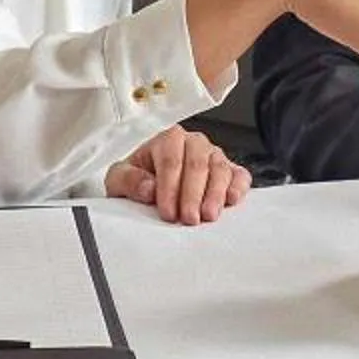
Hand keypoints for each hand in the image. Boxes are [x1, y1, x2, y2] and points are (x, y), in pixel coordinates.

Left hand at [105, 127, 250, 225]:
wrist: (149, 184)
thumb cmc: (138, 179)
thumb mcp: (119, 179)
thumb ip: (128, 180)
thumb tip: (148, 188)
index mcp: (168, 139)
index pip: (171, 161)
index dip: (170, 188)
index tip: (167, 211)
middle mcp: (194, 143)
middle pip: (197, 164)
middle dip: (193, 194)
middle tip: (188, 219)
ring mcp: (214, 155)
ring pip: (220, 169)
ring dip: (215, 194)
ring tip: (208, 216)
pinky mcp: (230, 170)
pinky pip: (240, 174)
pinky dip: (238, 187)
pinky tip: (231, 200)